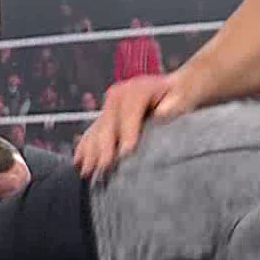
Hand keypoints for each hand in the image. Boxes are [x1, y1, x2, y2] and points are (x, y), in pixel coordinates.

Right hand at [75, 71, 201, 176]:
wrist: (171, 90)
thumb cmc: (178, 97)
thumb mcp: (181, 97)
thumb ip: (173, 104)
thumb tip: (163, 112)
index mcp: (137, 89)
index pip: (130, 111)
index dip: (127, 131)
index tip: (126, 152)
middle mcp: (119, 95)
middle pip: (109, 122)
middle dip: (105, 146)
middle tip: (105, 167)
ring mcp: (110, 106)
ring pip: (97, 129)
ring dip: (91, 151)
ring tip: (88, 171)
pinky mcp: (105, 116)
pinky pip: (92, 132)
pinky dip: (85, 147)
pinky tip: (78, 161)